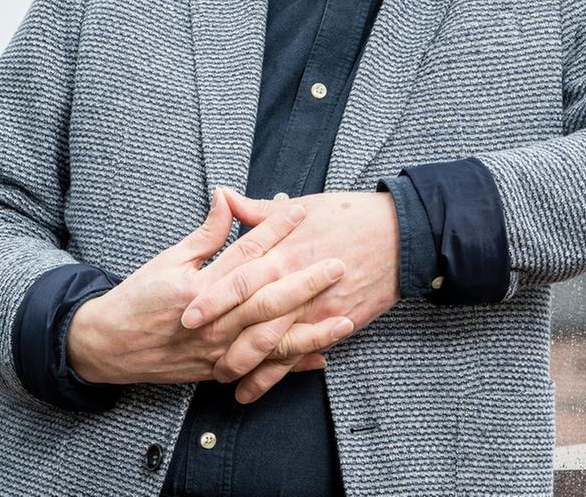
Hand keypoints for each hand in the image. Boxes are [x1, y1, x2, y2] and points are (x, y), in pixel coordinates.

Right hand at [66, 189, 351, 385]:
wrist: (107, 346)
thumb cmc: (138, 298)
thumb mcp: (168, 260)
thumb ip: (205, 234)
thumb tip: (228, 197)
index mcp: (197, 290)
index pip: (243, 255)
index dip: (273, 231)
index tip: (300, 211)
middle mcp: (210, 323)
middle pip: (265, 301)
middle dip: (305, 283)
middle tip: (338, 265)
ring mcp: (215, 352)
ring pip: (269, 343)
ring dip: (309, 332)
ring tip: (344, 319)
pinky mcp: (217, 371)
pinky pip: (260, 370)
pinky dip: (291, 366)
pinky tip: (321, 357)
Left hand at [182, 189, 401, 402]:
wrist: (400, 235)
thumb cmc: (349, 216)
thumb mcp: (303, 207)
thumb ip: (258, 212)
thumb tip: (223, 196)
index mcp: (285, 253)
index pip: (240, 279)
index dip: (212, 299)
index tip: (186, 315)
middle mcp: (299, 285)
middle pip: (253, 319)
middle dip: (221, 339)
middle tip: (194, 352)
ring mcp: (319, 309)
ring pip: (276, 346)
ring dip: (246, 365)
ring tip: (220, 377)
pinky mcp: (336, 325)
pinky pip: (301, 356)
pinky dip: (277, 375)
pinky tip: (255, 388)